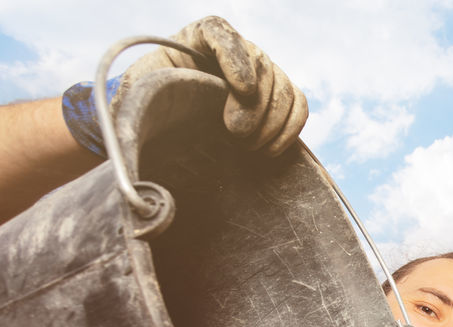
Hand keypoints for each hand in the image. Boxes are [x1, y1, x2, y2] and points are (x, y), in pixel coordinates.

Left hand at [122, 16, 307, 155]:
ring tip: (248, 146)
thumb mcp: (137, 96)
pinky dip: (289, 129)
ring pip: (284, 88)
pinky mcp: (277, 97)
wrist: (170, 122)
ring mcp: (260, 73)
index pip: (219, 33)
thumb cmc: (151, 108)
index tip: (242, 91)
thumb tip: (142, 112)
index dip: (235, 58)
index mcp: (194, 39)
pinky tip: (268, 149)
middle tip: (236, 134)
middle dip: (253, 105)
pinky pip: (298, 106)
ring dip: (271, 122)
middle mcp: (234, 50)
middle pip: (260, 64)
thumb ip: (139, 95)